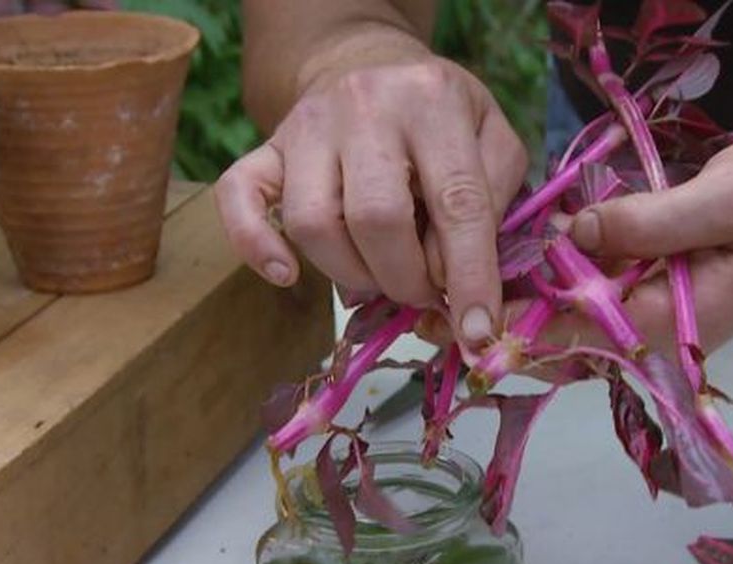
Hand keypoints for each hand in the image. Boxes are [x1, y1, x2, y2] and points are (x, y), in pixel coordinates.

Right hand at [215, 25, 528, 344]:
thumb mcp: (492, 137)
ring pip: (314, 224)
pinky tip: (286, 275)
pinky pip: (239, 200)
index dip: (470, 276)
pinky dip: (256, 246)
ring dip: (351, 274)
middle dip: (405, 279)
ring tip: (380, 276)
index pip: (457, 201)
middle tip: (423, 292)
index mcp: (433, 100)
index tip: (479, 332)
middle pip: (376, 218)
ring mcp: (306, 126)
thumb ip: (493, 204)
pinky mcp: (265, 148)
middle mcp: (364, 106)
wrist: (367, 61)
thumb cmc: (440, 114)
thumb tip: (458, 280)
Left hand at [418, 134, 732, 356]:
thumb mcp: (728, 198)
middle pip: (561, 345)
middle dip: (496, 328)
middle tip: (424, 308)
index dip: (508, 330)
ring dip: (514, 312)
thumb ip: (651, 222)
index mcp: (671, 323)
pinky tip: (508, 269)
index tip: (449, 317)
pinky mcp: (656, 297)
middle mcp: (657, 334)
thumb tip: (576, 235)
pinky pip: (591, 302)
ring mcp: (656, 319)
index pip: (573, 338)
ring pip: (570, 328)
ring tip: (447, 292)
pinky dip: (547, 290)